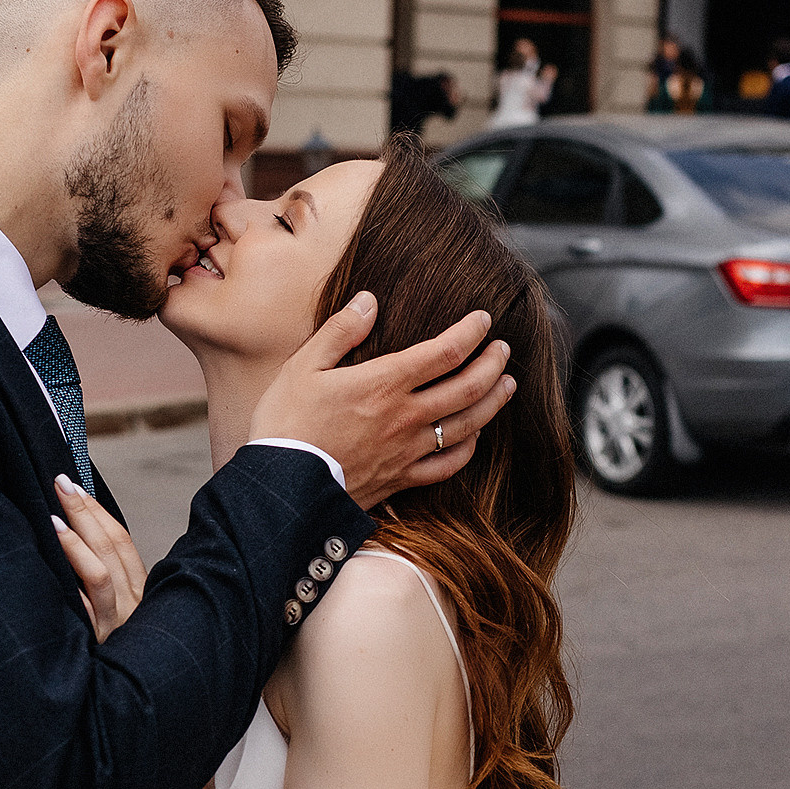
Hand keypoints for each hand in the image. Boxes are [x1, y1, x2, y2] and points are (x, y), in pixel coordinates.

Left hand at [50, 478, 147, 640]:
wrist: (123, 703)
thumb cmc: (114, 652)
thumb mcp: (116, 614)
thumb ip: (101, 580)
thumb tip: (67, 536)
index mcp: (140, 593)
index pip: (121, 543)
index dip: (98, 512)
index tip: (74, 484)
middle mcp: (133, 606)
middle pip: (112, 550)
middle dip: (85, 512)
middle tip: (60, 484)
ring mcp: (116, 626)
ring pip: (101, 576)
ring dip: (76, 543)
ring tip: (53, 518)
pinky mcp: (97, 645)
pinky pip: (85, 611)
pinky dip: (71, 585)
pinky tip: (51, 566)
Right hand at [250, 298, 514, 507]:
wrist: (282, 487)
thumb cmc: (286, 423)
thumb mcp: (303, 366)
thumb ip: (341, 331)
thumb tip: (368, 300)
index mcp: (384, 383)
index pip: (444, 352)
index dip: (470, 332)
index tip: (484, 319)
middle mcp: (405, 416)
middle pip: (468, 387)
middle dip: (493, 364)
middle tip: (504, 349)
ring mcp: (408, 450)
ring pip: (467, 425)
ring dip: (493, 402)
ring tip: (507, 385)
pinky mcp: (401, 478)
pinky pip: (448, 465)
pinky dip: (469, 449)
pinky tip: (476, 437)